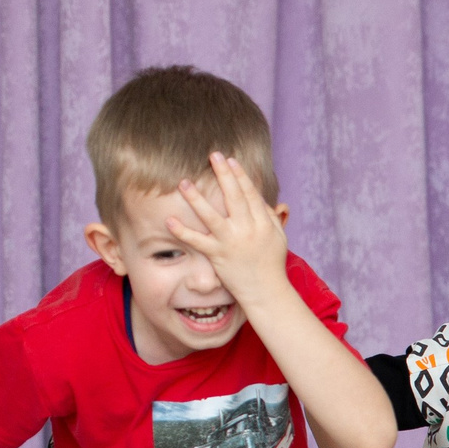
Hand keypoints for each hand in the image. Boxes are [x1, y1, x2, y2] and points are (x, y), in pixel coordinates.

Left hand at [168, 151, 291, 311]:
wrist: (267, 292)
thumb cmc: (272, 264)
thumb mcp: (278, 237)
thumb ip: (269, 216)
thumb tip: (259, 198)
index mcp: (263, 223)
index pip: (250, 194)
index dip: (240, 175)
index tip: (230, 160)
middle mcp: (248, 230)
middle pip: (234, 197)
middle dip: (223, 174)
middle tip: (213, 155)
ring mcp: (232, 242)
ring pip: (211, 216)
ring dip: (196, 198)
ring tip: (184, 183)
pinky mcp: (218, 255)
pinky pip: (198, 241)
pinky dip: (183, 232)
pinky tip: (170, 221)